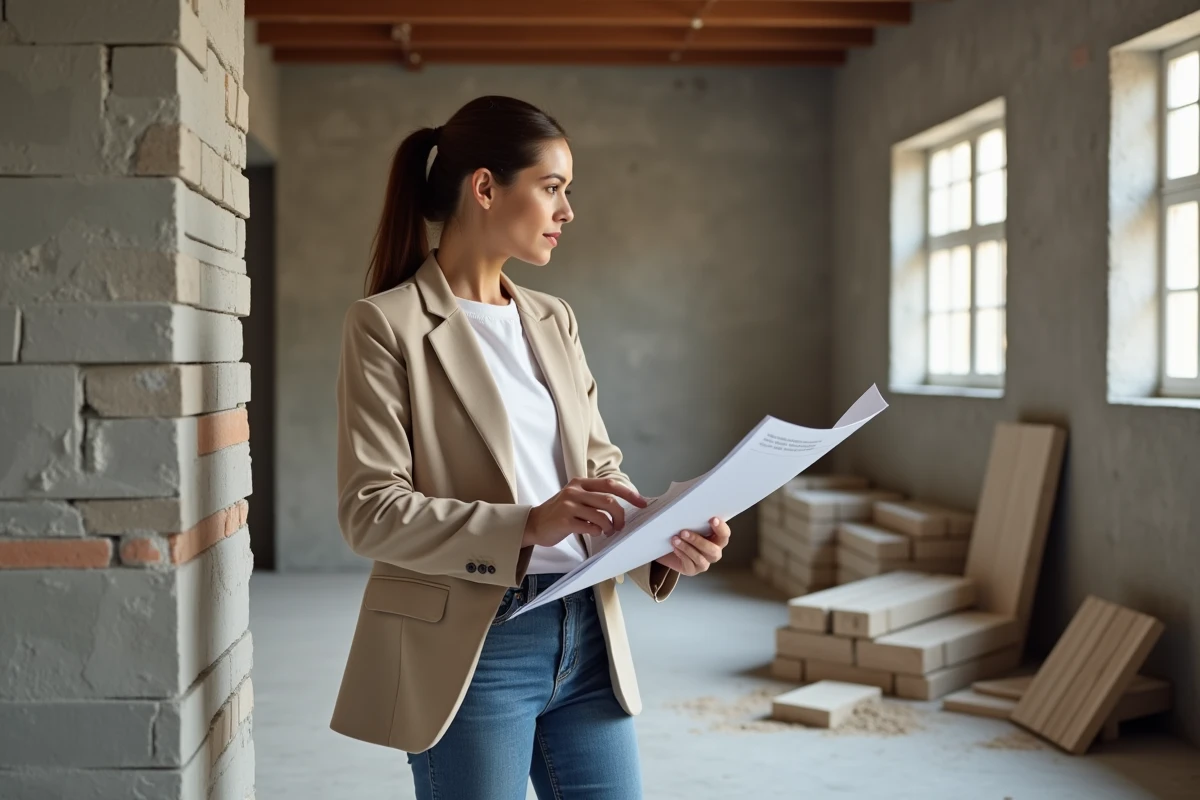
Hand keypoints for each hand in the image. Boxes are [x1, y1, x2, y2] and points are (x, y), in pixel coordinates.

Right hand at [523, 477, 647, 547]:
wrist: (534, 523)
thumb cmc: (559, 513)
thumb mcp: (575, 498)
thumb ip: (594, 498)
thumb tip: (622, 507)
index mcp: (580, 483)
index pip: (611, 484)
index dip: (629, 493)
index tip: (642, 503)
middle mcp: (574, 491)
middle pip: (609, 501)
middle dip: (621, 515)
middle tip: (621, 526)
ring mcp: (568, 505)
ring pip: (601, 515)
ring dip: (609, 527)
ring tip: (607, 531)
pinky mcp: (564, 521)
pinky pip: (590, 527)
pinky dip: (596, 532)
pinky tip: (593, 533)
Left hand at [654, 517, 730, 575]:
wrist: (664, 546)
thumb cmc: (678, 530)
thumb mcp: (683, 520)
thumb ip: (687, 514)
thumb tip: (674, 501)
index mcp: (716, 538)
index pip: (724, 534)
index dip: (721, 528)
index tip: (712, 519)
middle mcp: (713, 551)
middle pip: (713, 550)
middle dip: (699, 541)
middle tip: (684, 531)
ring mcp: (704, 562)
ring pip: (701, 559)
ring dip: (687, 548)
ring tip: (675, 539)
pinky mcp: (692, 570)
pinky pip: (690, 565)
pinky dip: (682, 555)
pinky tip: (674, 548)